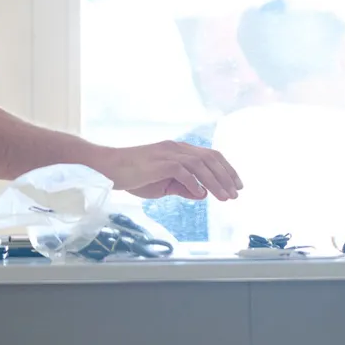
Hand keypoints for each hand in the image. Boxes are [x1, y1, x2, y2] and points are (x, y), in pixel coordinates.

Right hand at [102, 141, 242, 201]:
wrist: (108, 168)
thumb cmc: (133, 176)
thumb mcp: (162, 186)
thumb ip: (182, 188)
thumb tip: (202, 194)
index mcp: (179, 150)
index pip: (210, 156)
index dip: (226, 169)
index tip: (236, 185)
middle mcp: (176, 148)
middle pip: (210, 158)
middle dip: (226, 176)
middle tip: (236, 193)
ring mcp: (168, 154)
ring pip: (200, 165)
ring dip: (215, 182)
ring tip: (225, 197)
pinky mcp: (159, 162)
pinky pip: (182, 172)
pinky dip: (194, 183)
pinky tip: (201, 195)